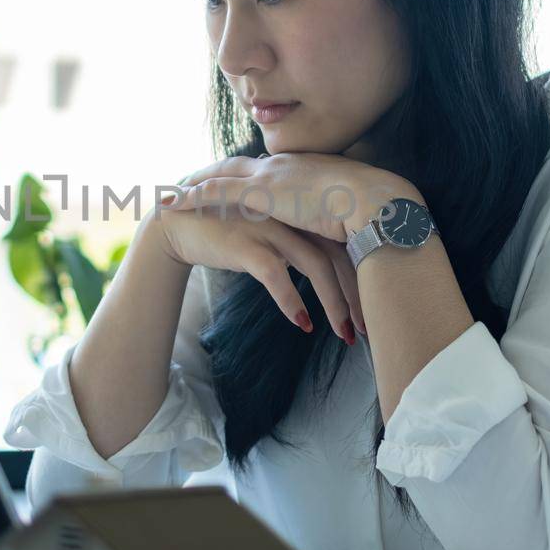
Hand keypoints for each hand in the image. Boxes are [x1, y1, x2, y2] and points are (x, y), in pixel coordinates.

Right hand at [151, 206, 363, 342]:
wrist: (178, 222)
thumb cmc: (227, 230)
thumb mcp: (270, 232)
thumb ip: (297, 244)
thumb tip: (327, 271)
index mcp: (301, 213)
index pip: (344, 245)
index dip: (361, 278)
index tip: (370, 311)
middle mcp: (292, 217)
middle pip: (337, 257)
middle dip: (355, 297)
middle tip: (366, 330)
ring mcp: (270, 228)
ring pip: (316, 267)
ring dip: (333, 305)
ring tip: (344, 335)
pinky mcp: (246, 244)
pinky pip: (277, 277)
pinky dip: (292, 302)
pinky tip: (303, 324)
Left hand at [162, 153, 420, 242]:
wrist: (378, 204)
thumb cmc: (375, 214)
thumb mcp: (350, 215)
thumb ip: (335, 222)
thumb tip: (339, 236)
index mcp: (305, 169)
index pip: (265, 169)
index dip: (243, 175)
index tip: (228, 179)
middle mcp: (285, 166)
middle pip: (236, 167)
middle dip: (211, 174)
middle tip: (186, 181)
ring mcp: (271, 175)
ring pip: (220, 176)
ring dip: (193, 185)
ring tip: (168, 194)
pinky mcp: (261, 191)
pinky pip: (216, 191)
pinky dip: (191, 196)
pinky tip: (170, 204)